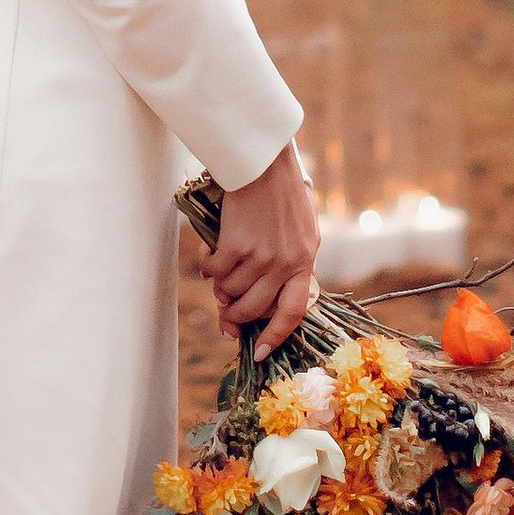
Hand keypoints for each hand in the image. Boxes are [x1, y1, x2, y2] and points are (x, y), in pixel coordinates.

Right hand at [206, 144, 317, 356]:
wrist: (262, 162)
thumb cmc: (279, 190)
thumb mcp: (301, 227)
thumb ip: (293, 258)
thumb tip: (267, 293)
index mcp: (306, 259)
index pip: (295, 310)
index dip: (276, 335)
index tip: (260, 352)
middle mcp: (286, 263)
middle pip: (256, 308)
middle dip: (235, 315)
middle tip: (225, 310)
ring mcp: (262, 256)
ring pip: (231, 291)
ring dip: (220, 286)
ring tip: (218, 271)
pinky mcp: (237, 245)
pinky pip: (214, 272)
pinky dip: (207, 266)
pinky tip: (209, 254)